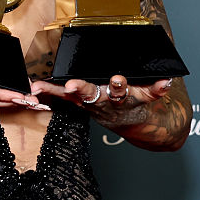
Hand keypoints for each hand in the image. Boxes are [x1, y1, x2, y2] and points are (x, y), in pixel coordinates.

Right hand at [31, 74, 172, 118]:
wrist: (135, 121)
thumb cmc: (104, 103)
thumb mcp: (80, 102)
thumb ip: (57, 92)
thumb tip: (34, 86)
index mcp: (91, 97)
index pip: (76, 94)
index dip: (67, 90)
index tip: (61, 85)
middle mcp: (105, 99)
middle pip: (94, 94)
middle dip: (85, 90)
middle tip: (77, 85)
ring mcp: (124, 99)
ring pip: (120, 94)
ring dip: (118, 86)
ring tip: (117, 78)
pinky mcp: (144, 98)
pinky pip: (153, 93)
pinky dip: (159, 88)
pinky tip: (165, 81)